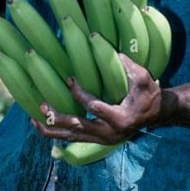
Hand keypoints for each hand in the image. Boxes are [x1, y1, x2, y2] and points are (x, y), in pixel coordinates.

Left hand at [31, 54, 161, 144]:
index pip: (94, 107)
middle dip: (58, 117)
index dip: (79, 94)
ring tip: (34, 118)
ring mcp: (102, 139)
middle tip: (42, 105)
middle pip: (78, 127)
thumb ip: (129, 66)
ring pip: (72, 137)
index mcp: (120, 118)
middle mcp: (109, 133)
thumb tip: (111, 51)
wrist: (155, 114)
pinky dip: (58, 132)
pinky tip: (43, 124)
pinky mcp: (97, 139)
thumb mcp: (144, 78)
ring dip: (52, 128)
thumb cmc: (149, 93)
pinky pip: (73, 138)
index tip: (69, 78)